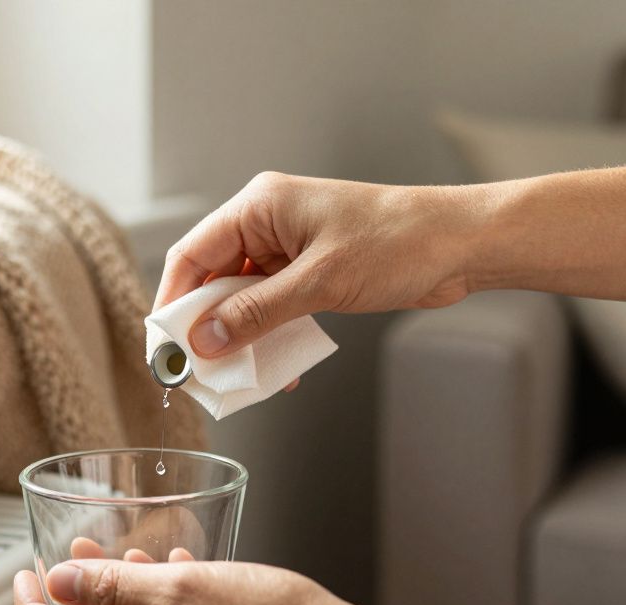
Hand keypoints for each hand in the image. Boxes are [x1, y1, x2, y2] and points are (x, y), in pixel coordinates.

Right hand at [156, 173, 479, 357]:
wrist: (462, 243)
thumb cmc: (398, 242)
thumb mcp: (318, 283)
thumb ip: (255, 313)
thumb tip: (203, 342)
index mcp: (259, 206)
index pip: (191, 255)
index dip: (171, 304)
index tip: (163, 349)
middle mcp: (267, 223)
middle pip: (213, 279)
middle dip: (204, 328)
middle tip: (197, 373)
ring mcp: (290, 248)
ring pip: (242, 299)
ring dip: (239, 338)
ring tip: (235, 379)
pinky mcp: (311, 271)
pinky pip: (272, 308)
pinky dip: (269, 337)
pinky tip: (277, 370)